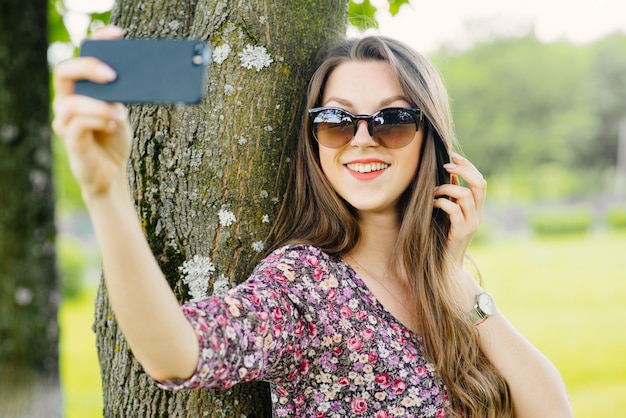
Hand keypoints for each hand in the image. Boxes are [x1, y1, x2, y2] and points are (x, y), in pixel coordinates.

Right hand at [52, 26, 130, 196]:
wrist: (112, 172)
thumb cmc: (115, 137)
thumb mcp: (120, 109)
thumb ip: (120, 92)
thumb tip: (139, 72)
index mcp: (80, 89)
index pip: (80, 57)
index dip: (97, 42)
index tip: (118, 35)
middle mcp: (66, 101)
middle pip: (64, 72)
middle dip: (88, 68)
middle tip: (113, 74)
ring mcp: (65, 121)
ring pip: (71, 102)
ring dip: (98, 105)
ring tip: (118, 113)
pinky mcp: (70, 141)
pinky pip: (77, 125)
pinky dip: (98, 120)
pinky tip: (114, 123)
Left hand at [433, 153, 486, 266]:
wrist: (446, 266)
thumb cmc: (443, 237)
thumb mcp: (449, 213)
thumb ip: (452, 196)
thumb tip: (448, 172)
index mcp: (477, 208)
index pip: (480, 180)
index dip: (468, 165)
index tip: (451, 155)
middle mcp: (478, 214)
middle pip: (480, 184)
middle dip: (463, 170)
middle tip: (445, 164)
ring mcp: (471, 223)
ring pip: (465, 195)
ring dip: (446, 188)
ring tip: (433, 193)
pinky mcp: (461, 232)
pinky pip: (453, 210)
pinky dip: (441, 202)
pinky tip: (431, 204)